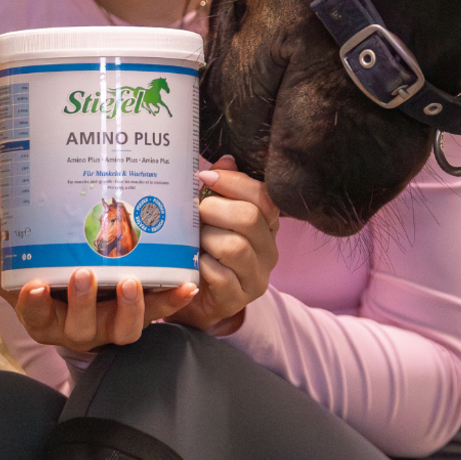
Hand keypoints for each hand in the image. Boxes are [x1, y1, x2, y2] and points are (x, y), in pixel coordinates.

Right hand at [0, 218, 198, 351]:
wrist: (85, 301)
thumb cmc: (50, 283)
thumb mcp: (23, 270)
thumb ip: (6, 251)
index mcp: (46, 316)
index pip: (34, 314)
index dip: (34, 303)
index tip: (35, 284)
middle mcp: (78, 328)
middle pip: (80, 327)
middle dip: (82, 302)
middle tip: (83, 275)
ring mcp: (111, 325)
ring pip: (122, 329)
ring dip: (129, 307)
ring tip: (132, 282)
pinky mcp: (140, 316)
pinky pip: (158, 313)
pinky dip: (172, 300)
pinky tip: (186, 286)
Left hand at [171, 156, 280, 335]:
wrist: (194, 297)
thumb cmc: (204, 250)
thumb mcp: (212, 217)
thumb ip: (221, 190)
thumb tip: (226, 160)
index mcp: (267, 224)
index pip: (264, 196)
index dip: (234, 183)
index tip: (204, 178)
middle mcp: (268, 250)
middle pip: (249, 218)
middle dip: (214, 210)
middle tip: (194, 213)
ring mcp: (256, 277)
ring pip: (235, 247)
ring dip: (206, 239)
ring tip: (192, 241)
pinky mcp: (238, 299)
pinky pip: (221, 276)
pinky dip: (203, 266)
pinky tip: (193, 263)